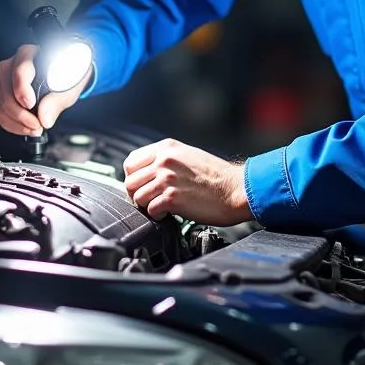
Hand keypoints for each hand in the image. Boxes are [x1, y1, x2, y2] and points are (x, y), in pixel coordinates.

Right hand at [0, 44, 91, 135]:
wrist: (68, 77)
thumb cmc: (69, 75)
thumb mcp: (70, 86)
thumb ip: (57, 100)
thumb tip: (44, 117)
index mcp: (30, 54)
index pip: (20, 68)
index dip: (22, 88)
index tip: (30, 104)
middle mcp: (14, 65)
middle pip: (6, 88)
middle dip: (19, 112)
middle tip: (37, 124)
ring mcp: (7, 81)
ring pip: (2, 103)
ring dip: (17, 121)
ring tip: (36, 127)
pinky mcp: (5, 96)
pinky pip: (0, 113)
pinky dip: (13, 125)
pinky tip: (27, 128)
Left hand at [123, 138, 253, 225]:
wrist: (235, 189)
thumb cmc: (216, 175)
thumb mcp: (187, 155)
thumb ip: (166, 159)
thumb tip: (148, 172)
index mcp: (166, 148)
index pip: (131, 161)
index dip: (133, 176)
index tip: (140, 185)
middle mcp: (164, 161)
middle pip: (130, 181)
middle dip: (136, 193)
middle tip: (148, 200)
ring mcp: (167, 179)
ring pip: (136, 197)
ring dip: (146, 205)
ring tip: (158, 207)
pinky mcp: (172, 198)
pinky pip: (150, 210)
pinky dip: (156, 215)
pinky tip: (167, 213)